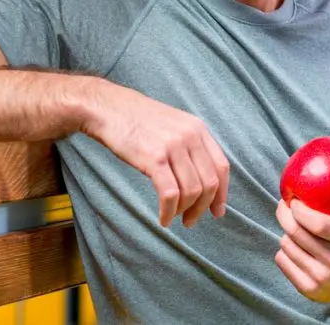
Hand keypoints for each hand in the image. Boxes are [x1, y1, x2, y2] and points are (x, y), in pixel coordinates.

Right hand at [82, 80, 229, 227]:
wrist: (108, 108)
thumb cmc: (137, 120)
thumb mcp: (173, 125)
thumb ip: (190, 145)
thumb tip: (201, 179)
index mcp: (198, 128)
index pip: (221, 167)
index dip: (221, 194)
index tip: (217, 212)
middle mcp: (190, 136)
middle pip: (209, 183)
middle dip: (202, 208)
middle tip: (190, 221)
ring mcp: (173, 147)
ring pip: (191, 191)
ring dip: (184, 211)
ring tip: (173, 217)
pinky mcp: (154, 158)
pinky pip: (170, 194)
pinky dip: (169, 211)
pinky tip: (163, 218)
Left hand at [275, 156, 329, 310]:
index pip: (317, 224)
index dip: (299, 209)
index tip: (294, 199)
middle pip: (297, 234)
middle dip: (284, 215)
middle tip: (284, 205)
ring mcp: (322, 279)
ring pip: (287, 246)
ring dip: (285, 231)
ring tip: (292, 224)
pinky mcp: (310, 291)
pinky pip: (283, 262)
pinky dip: (284, 251)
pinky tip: (293, 245)